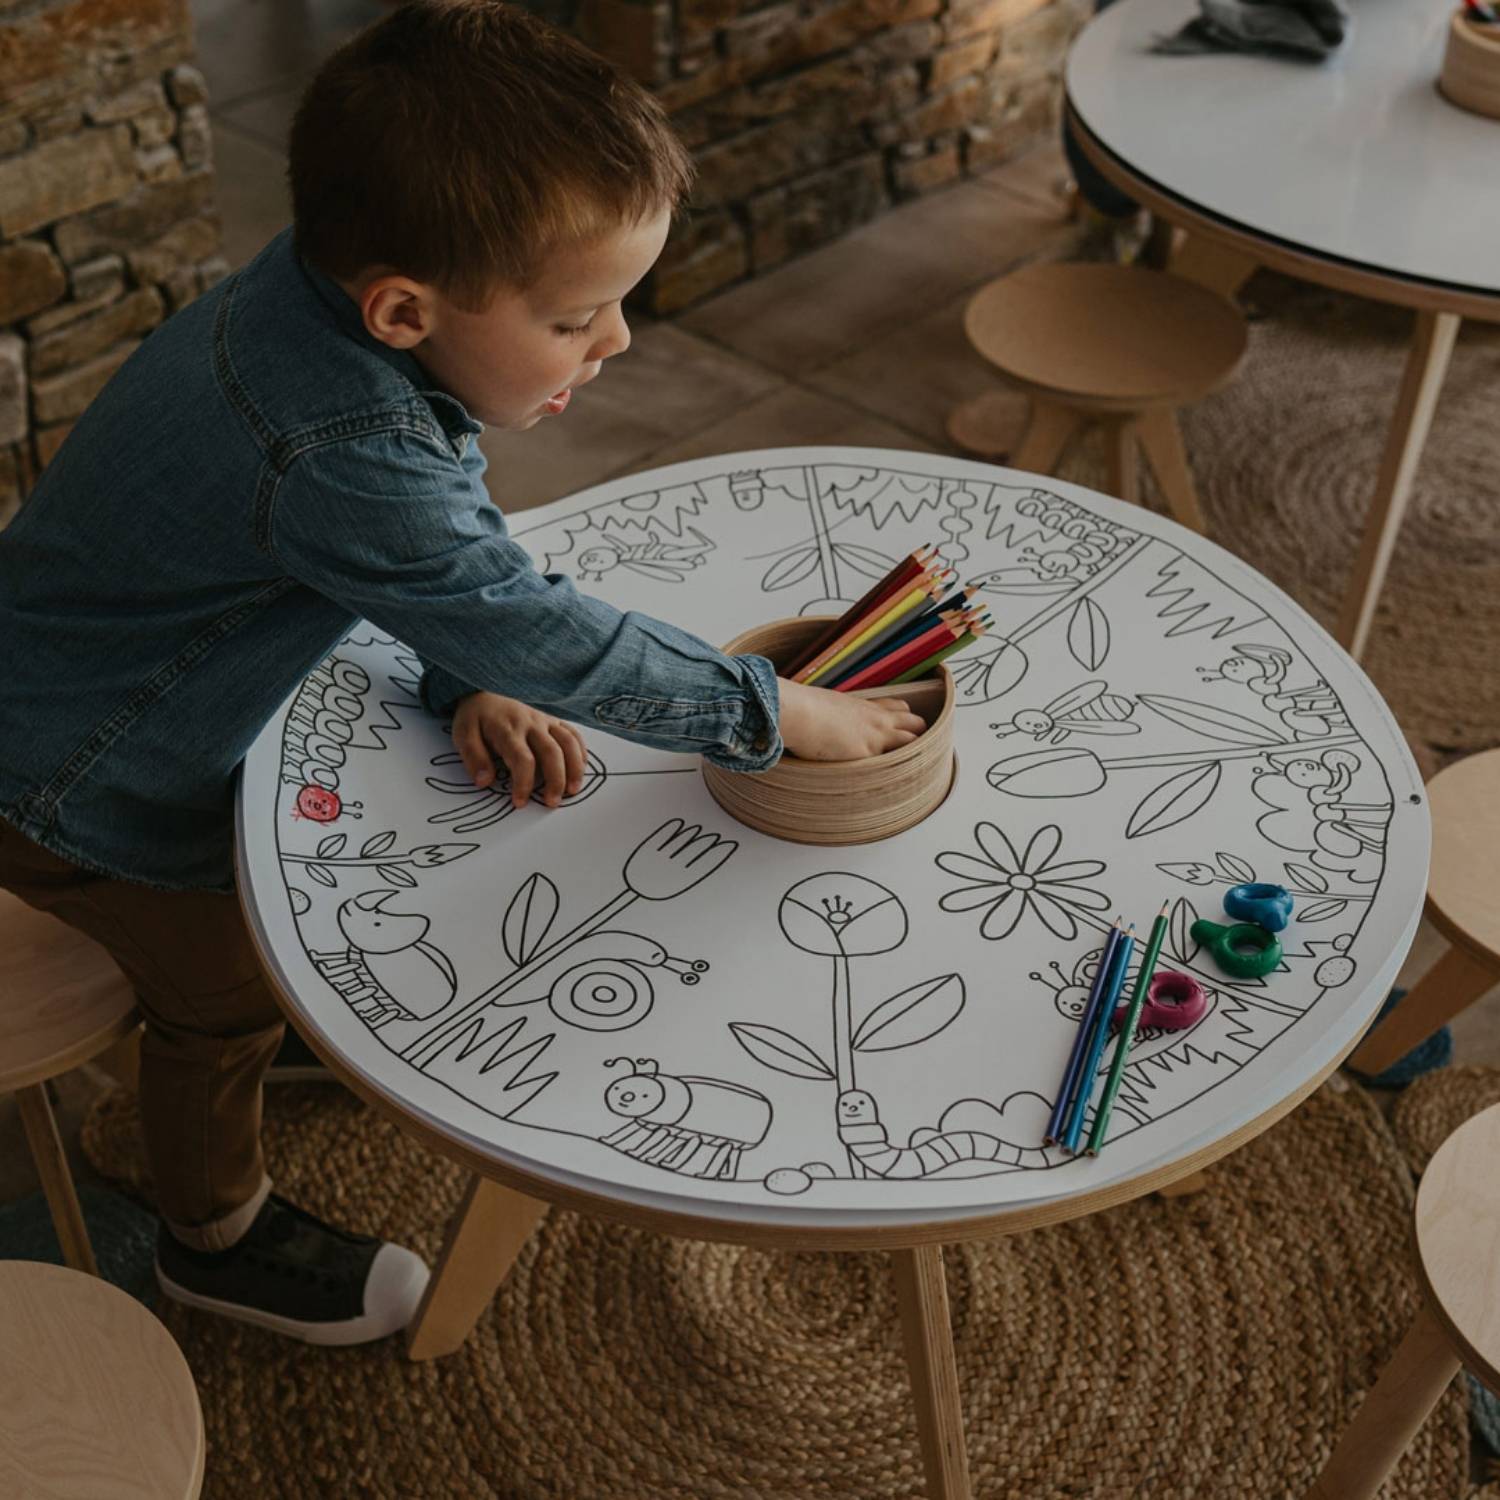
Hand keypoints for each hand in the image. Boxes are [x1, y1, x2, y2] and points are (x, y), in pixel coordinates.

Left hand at [450, 692, 585, 808]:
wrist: (484, 694)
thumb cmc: (474, 719)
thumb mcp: (463, 735)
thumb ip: (473, 758)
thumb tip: (485, 782)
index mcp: (508, 729)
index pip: (523, 759)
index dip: (524, 784)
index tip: (520, 803)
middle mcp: (530, 724)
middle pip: (551, 752)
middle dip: (555, 780)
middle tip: (552, 803)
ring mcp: (544, 721)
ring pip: (568, 743)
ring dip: (574, 768)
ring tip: (572, 791)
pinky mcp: (552, 720)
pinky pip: (573, 734)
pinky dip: (581, 752)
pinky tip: (580, 770)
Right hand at [776, 677, 927, 760]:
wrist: (800, 712)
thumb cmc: (804, 709)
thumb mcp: (825, 706)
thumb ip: (835, 717)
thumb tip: (827, 727)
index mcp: (866, 706)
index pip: (899, 708)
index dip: (906, 719)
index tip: (906, 729)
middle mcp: (876, 719)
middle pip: (915, 723)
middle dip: (919, 735)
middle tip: (916, 750)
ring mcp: (876, 736)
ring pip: (914, 741)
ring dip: (916, 753)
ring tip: (917, 770)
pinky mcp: (869, 753)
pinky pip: (896, 763)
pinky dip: (899, 772)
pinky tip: (902, 784)